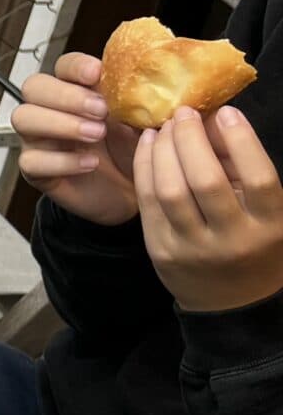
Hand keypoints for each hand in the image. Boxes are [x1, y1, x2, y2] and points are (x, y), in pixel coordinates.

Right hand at [14, 51, 137, 226]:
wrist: (131, 192)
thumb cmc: (134, 151)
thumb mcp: (144, 122)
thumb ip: (144, 99)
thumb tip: (163, 79)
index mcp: (79, 90)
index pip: (63, 65)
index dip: (76, 66)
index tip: (97, 74)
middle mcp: (51, 109)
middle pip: (34, 87)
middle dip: (66, 95)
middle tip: (100, 110)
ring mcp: (39, 138)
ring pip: (23, 118)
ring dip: (60, 123)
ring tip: (95, 135)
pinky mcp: (36, 169)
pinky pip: (31, 159)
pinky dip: (62, 160)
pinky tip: (90, 163)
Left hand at [135, 104, 282, 313]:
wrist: (233, 303)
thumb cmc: (256, 243)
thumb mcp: (266, 210)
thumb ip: (243, 167)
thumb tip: (214, 119)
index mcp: (270, 226)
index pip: (258, 178)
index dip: (242, 141)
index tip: (226, 111)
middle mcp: (232, 239)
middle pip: (206, 180)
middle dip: (191, 140)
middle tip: (184, 113)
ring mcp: (192, 248)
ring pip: (170, 191)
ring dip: (163, 150)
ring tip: (164, 126)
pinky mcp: (160, 251)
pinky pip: (147, 202)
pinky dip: (145, 168)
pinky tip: (148, 145)